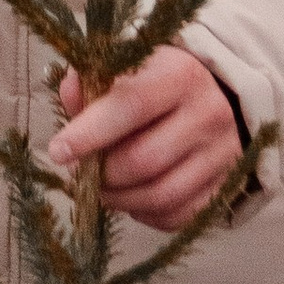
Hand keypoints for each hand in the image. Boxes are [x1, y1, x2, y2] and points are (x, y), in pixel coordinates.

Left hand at [48, 50, 244, 230]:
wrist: (220, 97)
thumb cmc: (160, 81)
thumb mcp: (129, 67)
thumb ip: (94, 79)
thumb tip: (70, 95)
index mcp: (181, 75)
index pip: (130, 106)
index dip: (90, 132)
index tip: (58, 151)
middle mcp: (208, 114)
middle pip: (143, 160)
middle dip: (101, 174)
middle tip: (79, 173)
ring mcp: (221, 155)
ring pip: (159, 195)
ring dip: (119, 199)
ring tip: (100, 188)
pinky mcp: (225, 187)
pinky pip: (177, 216)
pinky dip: (145, 213)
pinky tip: (132, 197)